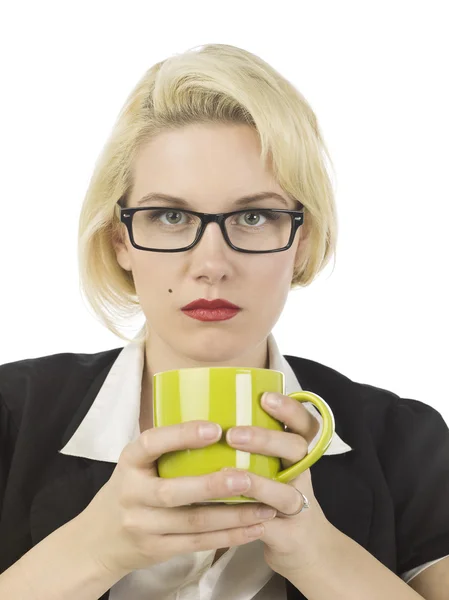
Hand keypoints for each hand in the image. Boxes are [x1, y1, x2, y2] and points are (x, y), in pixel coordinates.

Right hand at [77, 420, 277, 576]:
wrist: (98, 540)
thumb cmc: (131, 489)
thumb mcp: (137, 463)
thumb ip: (166, 448)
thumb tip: (220, 417)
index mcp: (129, 462)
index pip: (151, 444)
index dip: (182, 435)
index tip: (215, 428)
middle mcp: (132, 493)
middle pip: (172, 491)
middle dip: (212, 485)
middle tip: (247, 478)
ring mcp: (143, 525)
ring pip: (193, 522)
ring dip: (233, 516)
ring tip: (266, 506)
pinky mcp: (157, 549)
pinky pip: (198, 543)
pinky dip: (229, 537)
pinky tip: (254, 528)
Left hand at [225, 391, 334, 579]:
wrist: (302, 545)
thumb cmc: (272, 493)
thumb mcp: (270, 463)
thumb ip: (249, 442)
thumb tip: (202, 409)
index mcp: (296, 451)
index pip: (304, 423)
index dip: (289, 409)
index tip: (264, 397)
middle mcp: (303, 474)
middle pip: (297, 449)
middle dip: (266, 439)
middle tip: (233, 435)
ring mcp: (300, 505)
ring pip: (287, 491)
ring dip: (259, 482)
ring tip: (228, 474)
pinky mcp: (290, 534)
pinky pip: (271, 524)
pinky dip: (250, 516)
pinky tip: (228, 510)